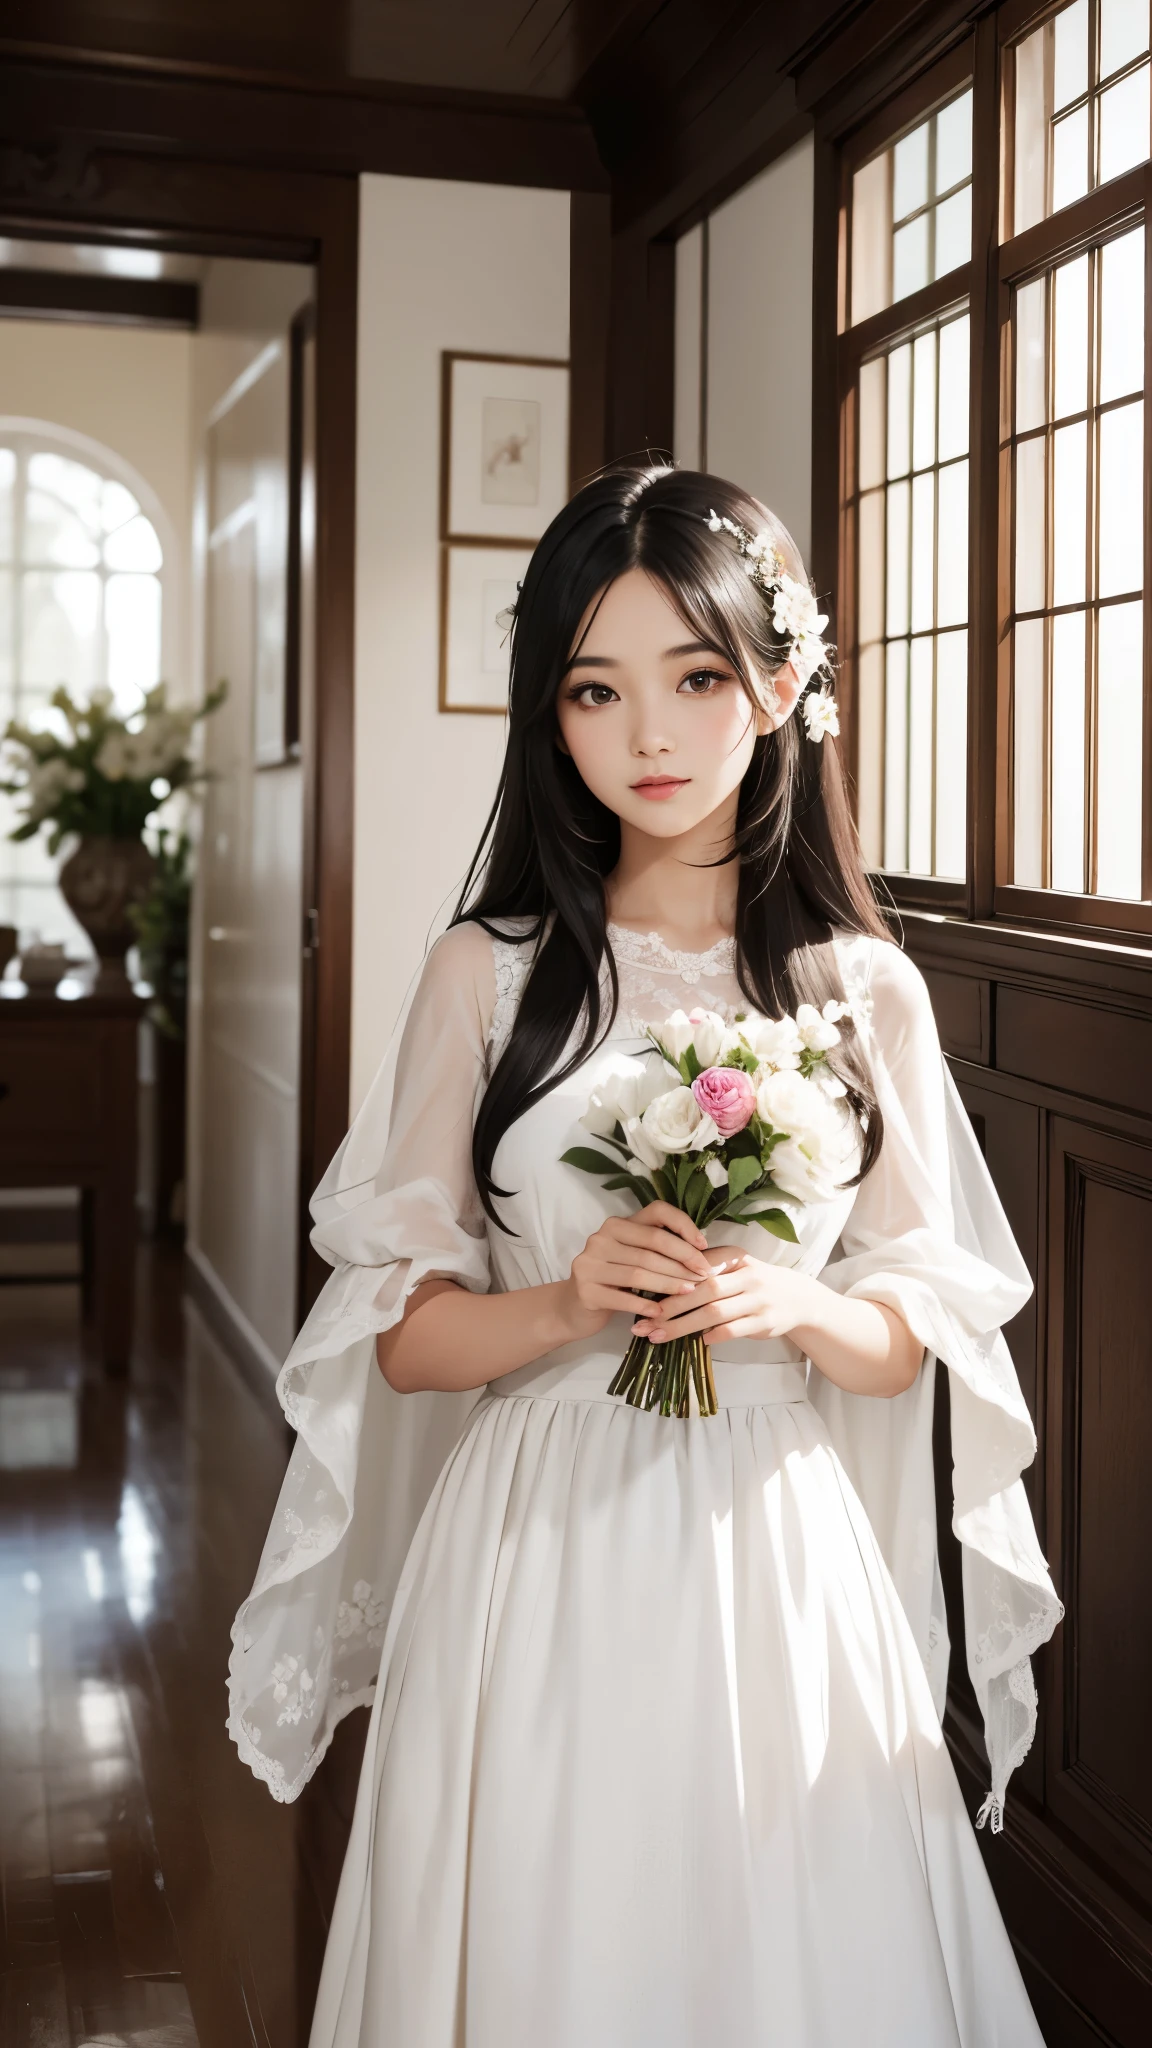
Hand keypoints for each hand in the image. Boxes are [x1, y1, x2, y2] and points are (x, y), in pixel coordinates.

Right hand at [560, 1202, 714, 1341]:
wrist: (573, 1307)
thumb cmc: (613, 1280)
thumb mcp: (633, 1257)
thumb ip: (658, 1249)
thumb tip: (703, 1250)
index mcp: (616, 1224)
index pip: (657, 1212)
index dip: (684, 1227)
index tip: (704, 1247)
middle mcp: (600, 1238)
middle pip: (652, 1246)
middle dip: (683, 1261)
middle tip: (704, 1275)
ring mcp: (589, 1263)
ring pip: (639, 1272)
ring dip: (669, 1283)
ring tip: (689, 1291)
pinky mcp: (585, 1290)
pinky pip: (623, 1298)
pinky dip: (645, 1304)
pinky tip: (660, 1311)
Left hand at [630, 1244, 821, 1346]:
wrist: (797, 1298)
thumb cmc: (753, 1282)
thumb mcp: (735, 1266)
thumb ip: (705, 1269)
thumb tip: (661, 1279)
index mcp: (735, 1257)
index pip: (697, 1266)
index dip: (670, 1279)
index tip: (643, 1293)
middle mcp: (747, 1275)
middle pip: (702, 1291)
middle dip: (670, 1307)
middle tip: (643, 1322)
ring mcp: (757, 1299)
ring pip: (714, 1313)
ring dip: (683, 1326)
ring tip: (658, 1336)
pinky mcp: (765, 1322)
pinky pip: (733, 1330)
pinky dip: (714, 1336)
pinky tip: (699, 1341)